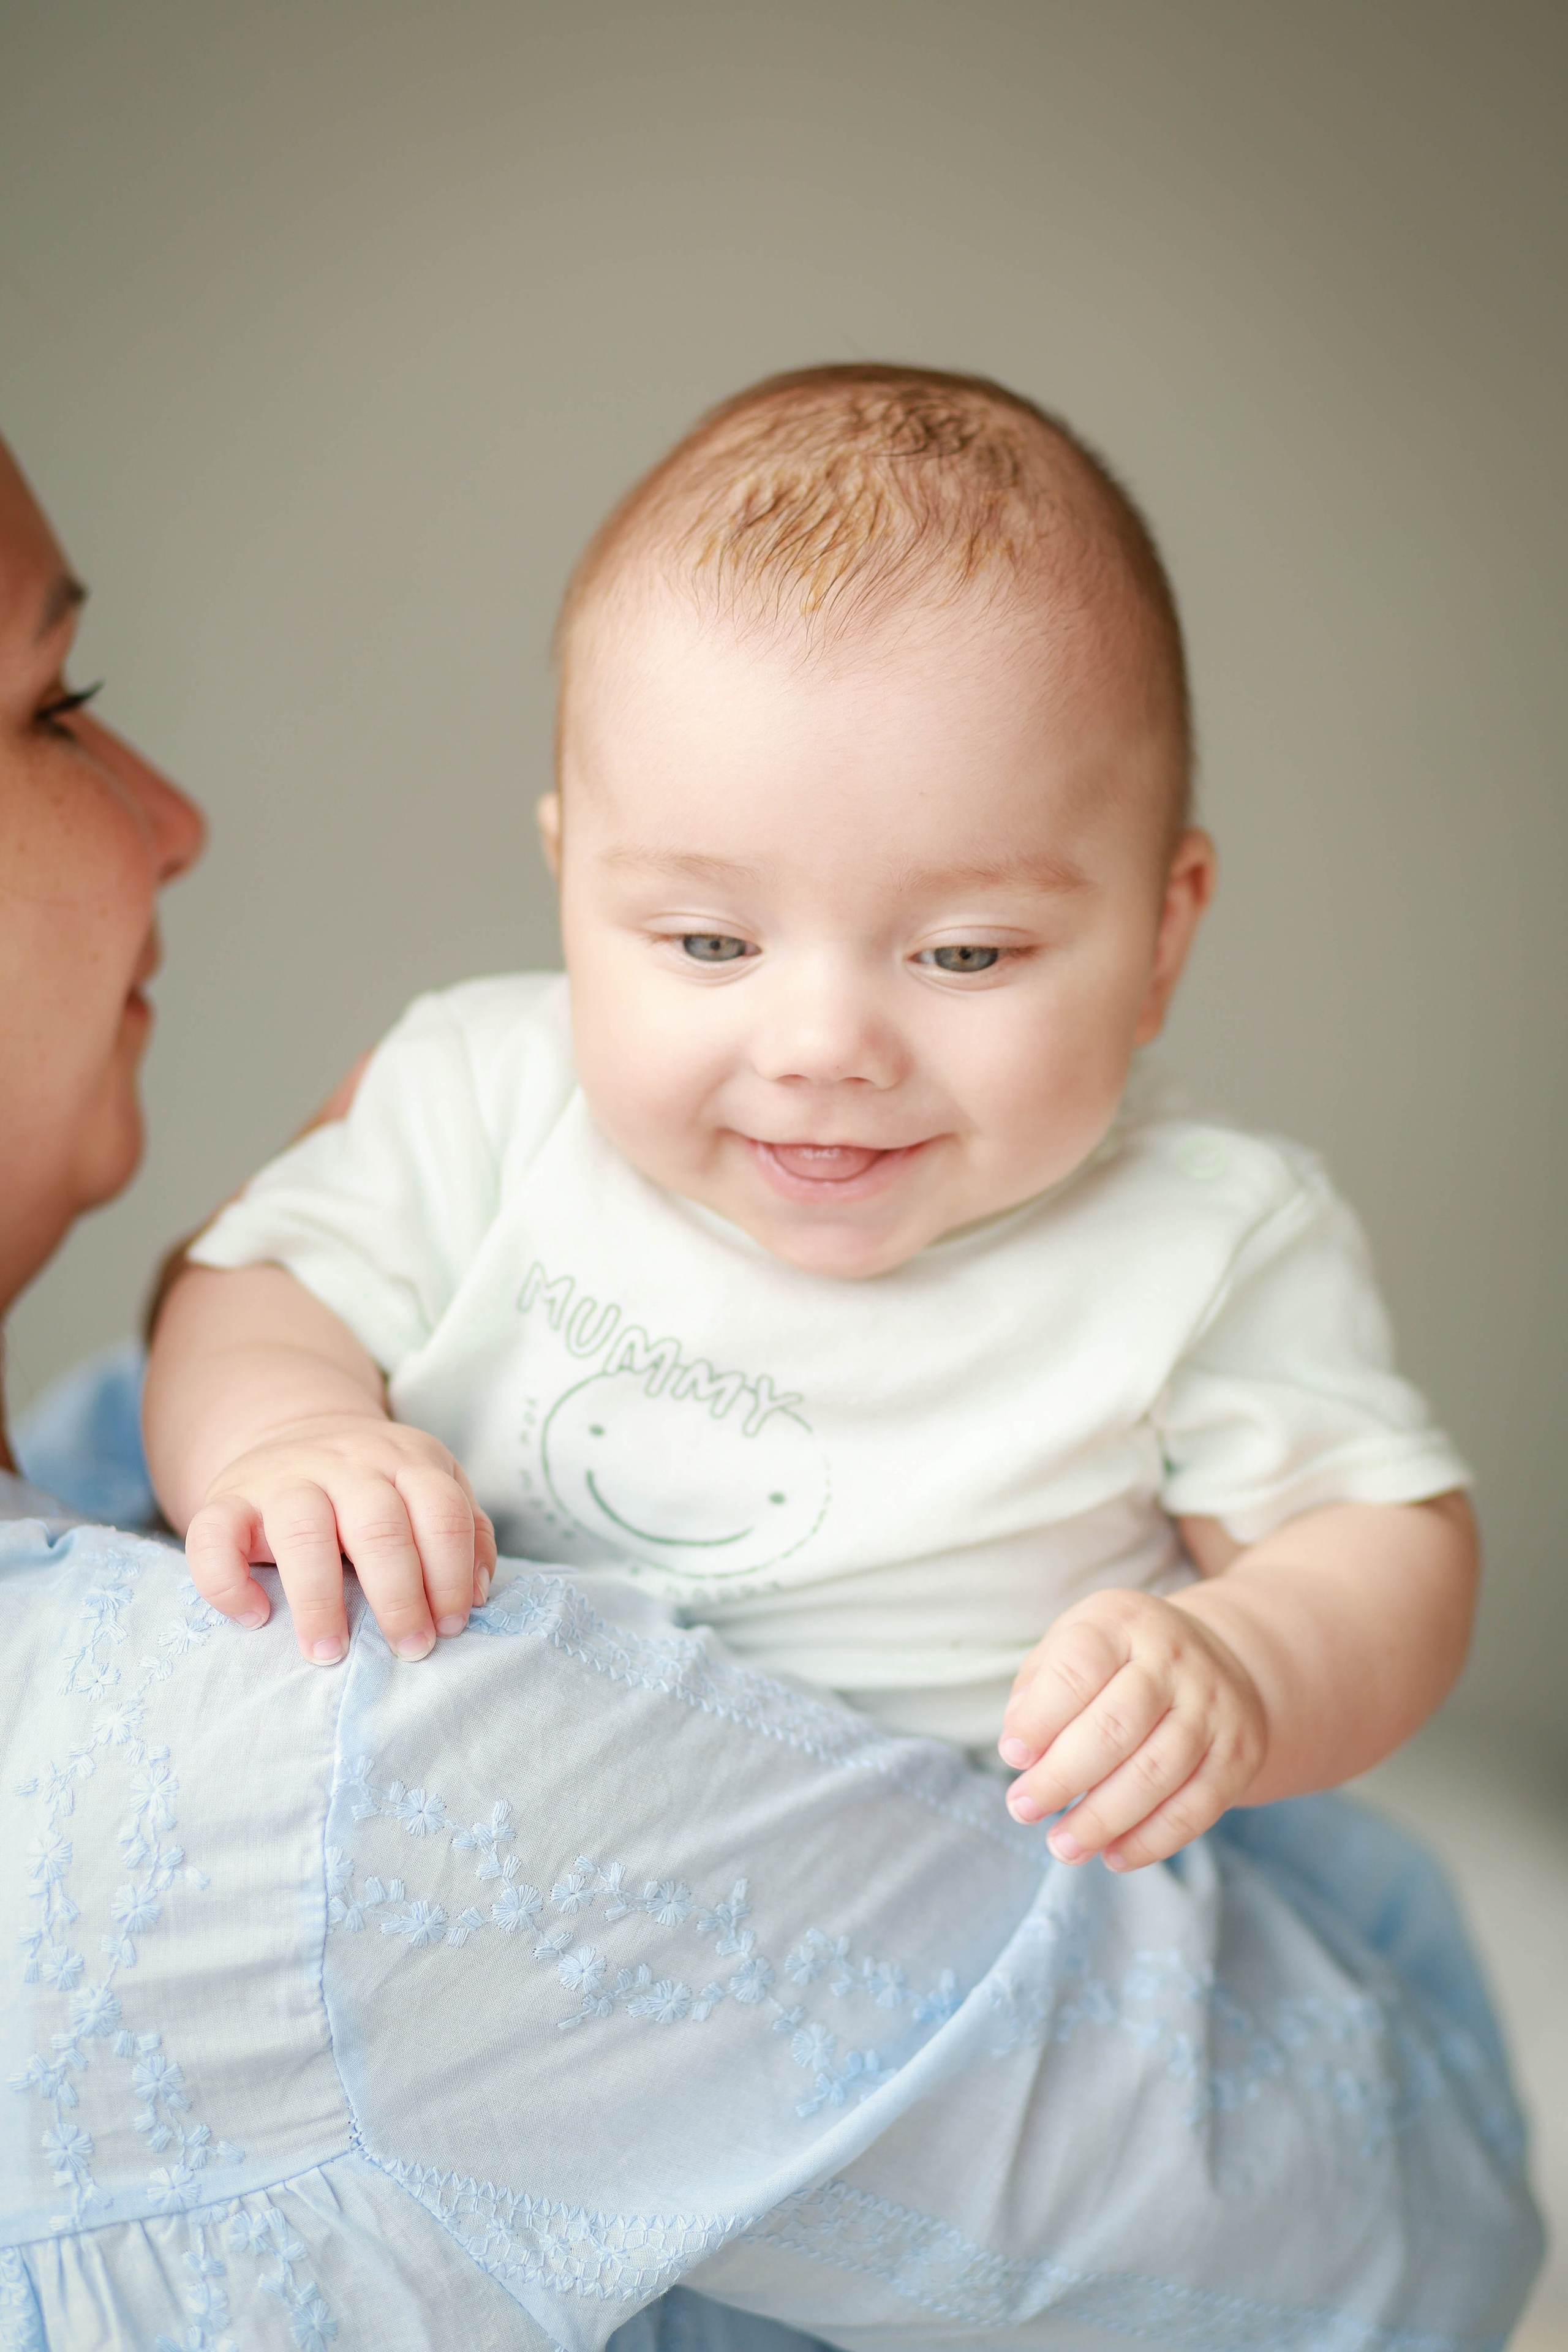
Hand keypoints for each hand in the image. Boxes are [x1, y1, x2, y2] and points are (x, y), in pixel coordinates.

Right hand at [186, 1413, 496, 1666]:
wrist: (294, 1434)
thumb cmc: (375, 1487)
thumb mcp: (429, 1488)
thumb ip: (464, 1532)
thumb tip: (478, 1595)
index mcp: (407, 1460)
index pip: (441, 1512)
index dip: (452, 1574)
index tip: (451, 1627)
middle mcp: (347, 1462)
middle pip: (380, 1525)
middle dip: (401, 1597)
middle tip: (410, 1650)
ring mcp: (284, 1477)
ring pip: (302, 1530)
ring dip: (320, 1600)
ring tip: (330, 1654)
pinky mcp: (228, 1498)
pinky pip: (214, 1536)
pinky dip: (229, 1583)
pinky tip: (256, 1618)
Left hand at [997, 1588, 1266, 1868]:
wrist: (1218, 1657)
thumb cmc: (1119, 1659)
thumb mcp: (1074, 1643)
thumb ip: (1038, 1688)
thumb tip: (1018, 1748)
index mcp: (1122, 1623)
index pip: (1077, 1669)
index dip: (1040, 1717)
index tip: (1013, 1756)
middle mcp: (1173, 1659)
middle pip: (1115, 1728)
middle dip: (1061, 1778)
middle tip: (1024, 1810)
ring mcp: (1213, 1706)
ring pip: (1155, 1774)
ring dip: (1101, 1820)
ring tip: (1062, 1846)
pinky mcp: (1239, 1753)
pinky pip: (1195, 1808)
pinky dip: (1150, 1841)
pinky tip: (1112, 1855)